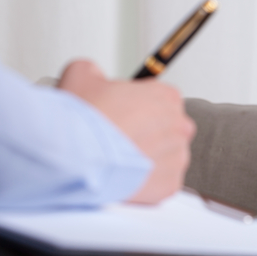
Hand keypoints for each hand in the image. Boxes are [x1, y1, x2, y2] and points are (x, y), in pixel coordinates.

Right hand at [57, 60, 195, 203]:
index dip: (139, 107)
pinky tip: (125, 176)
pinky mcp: (171, 184)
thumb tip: (93, 75)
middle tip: (121, 138)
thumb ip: (95, 71)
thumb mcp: (82, 75)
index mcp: (166, 96)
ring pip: (167, 156)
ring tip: (119, 160)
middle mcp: (179, 125)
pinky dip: (148, 182)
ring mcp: (177, 156)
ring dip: (148, 158)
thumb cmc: (83, 121)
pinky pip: (163, 181)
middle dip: (148, 133)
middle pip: (168, 128)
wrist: (77, 159)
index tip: (125, 114)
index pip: (162, 99)